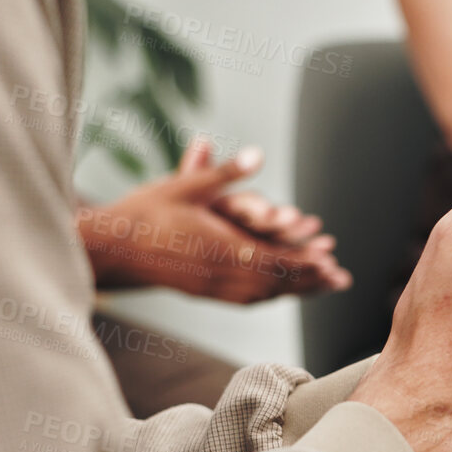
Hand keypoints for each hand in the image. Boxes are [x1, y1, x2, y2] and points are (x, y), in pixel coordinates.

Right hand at [79, 139, 350, 301]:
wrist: (111, 248)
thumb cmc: (145, 212)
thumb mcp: (186, 185)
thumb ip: (224, 172)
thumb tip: (258, 153)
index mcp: (223, 250)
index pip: (276, 259)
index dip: (306, 261)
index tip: (332, 259)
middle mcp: (223, 276)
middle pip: (278, 283)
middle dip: (311, 281)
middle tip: (341, 280)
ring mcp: (214, 289)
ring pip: (265, 294)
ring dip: (295, 290)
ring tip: (322, 287)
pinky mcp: (205, 292)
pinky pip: (247, 298)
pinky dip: (271, 294)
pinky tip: (281, 291)